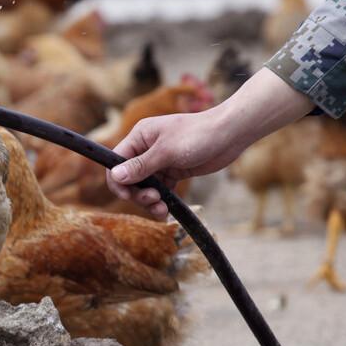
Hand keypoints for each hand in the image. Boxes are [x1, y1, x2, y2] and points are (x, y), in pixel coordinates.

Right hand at [106, 68, 314, 218]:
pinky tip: (166, 211)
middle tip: (154, 200)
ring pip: (145, 187)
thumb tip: (115, 176)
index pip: (117, 162)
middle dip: (138, 193)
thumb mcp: (166, 152)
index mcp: (140, 137)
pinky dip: (161, 201)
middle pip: (129, 178)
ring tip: (161, 209)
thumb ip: (140, 166)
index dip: (119, 181)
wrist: (231, 134)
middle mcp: (146, 149)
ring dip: (149, 201)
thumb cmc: (198, 135)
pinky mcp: (173, 171)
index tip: (130, 195)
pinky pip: (160, 190)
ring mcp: (160, 161)